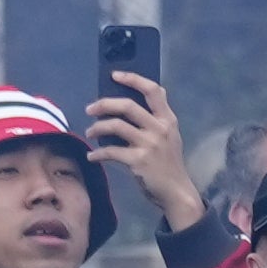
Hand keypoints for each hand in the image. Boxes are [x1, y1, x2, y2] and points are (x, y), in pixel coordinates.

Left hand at [83, 69, 194, 231]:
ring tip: (90, 132)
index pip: (152, 90)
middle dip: (104, 104)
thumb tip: (123, 105)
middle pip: (127, 106)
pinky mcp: (138, 161)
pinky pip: (110, 151)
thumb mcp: (169, 137)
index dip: (132, 79)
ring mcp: (149, 145)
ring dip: (97, 128)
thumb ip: (154, 120)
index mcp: (168, 120)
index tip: (114, 75)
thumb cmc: (168, 164)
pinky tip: (93, 156)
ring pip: (115, 125)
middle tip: (90, 109)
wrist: (176, 192)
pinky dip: (97, 153)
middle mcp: (160, 129)